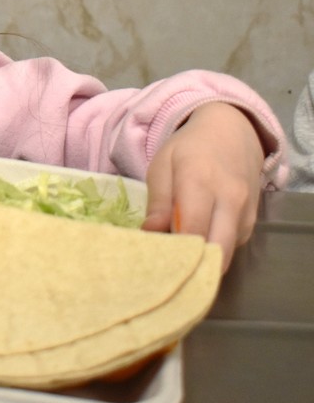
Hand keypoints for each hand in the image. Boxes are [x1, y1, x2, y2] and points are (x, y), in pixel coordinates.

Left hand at [142, 102, 264, 273]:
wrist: (232, 133)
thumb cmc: (189, 149)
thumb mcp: (162, 166)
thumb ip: (159, 202)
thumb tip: (151, 234)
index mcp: (200, 181)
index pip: (191, 230)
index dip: (173, 252)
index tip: (152, 260)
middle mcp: (230, 199)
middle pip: (214, 250)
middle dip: (190, 265)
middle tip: (165, 269)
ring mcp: (246, 212)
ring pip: (225, 253)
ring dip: (202, 261)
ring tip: (176, 259)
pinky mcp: (252, 222)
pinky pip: (232, 246)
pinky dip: (213, 252)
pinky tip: (194, 246)